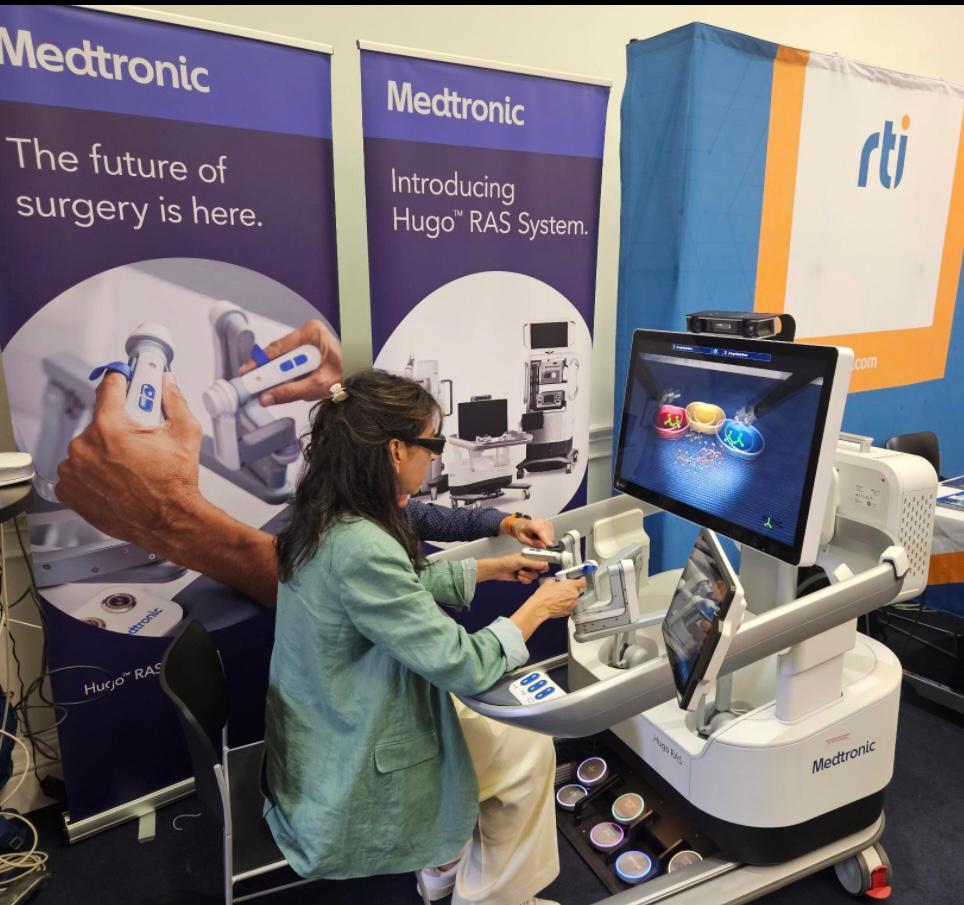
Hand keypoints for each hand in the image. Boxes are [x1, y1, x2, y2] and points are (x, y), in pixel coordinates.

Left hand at [55, 372, 203, 555]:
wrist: (169, 521)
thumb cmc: (175, 484)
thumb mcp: (185, 433)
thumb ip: (174, 401)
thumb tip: (167, 384)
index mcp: (110, 428)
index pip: (108, 388)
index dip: (120, 380)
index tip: (123, 379)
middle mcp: (85, 447)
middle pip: (100, 421)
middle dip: (119, 426)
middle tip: (139, 441)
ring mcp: (73, 470)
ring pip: (87, 446)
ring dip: (104, 450)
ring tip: (128, 466)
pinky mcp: (69, 490)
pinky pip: (76, 470)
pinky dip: (92, 472)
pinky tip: (114, 480)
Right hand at [238, 319, 342, 405]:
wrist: (364, 380)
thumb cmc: (350, 375)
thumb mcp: (318, 386)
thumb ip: (290, 392)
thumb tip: (267, 397)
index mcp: (312, 333)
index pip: (279, 347)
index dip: (261, 362)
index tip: (248, 373)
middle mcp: (309, 334)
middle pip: (280, 355)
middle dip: (272, 373)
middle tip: (257, 387)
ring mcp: (310, 343)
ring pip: (286, 361)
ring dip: (283, 377)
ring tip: (277, 389)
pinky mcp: (310, 353)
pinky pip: (293, 365)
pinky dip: (291, 377)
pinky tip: (295, 385)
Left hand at [478, 554, 548, 584]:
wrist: (498, 570)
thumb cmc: (507, 562)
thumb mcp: (521, 561)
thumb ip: (533, 563)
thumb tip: (544, 564)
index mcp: (530, 555)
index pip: (542, 559)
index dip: (544, 563)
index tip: (543, 567)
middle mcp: (530, 562)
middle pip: (541, 569)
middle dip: (535, 571)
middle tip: (530, 570)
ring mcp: (527, 570)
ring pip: (535, 576)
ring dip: (527, 575)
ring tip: (520, 572)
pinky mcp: (524, 577)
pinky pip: (529, 581)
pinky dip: (524, 580)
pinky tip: (518, 577)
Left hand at [507, 517, 554, 547]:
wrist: (521, 524)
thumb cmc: (521, 531)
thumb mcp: (522, 539)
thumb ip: (533, 543)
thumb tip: (543, 546)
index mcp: (532, 524)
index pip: (541, 531)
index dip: (546, 538)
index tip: (549, 546)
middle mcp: (541, 521)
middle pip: (547, 535)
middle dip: (545, 542)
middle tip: (537, 544)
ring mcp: (546, 522)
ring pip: (551, 536)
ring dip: (546, 541)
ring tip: (537, 539)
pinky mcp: (549, 525)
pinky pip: (552, 535)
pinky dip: (548, 539)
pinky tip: (541, 538)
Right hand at [529, 577, 586, 618]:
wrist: (540, 607)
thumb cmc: (544, 596)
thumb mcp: (549, 581)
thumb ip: (557, 580)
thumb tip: (556, 581)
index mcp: (571, 585)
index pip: (583, 582)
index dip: (580, 581)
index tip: (578, 581)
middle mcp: (574, 595)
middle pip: (577, 591)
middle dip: (570, 590)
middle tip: (562, 589)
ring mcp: (572, 604)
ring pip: (573, 599)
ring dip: (568, 598)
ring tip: (558, 597)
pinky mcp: (568, 611)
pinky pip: (569, 606)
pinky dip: (565, 605)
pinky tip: (557, 603)